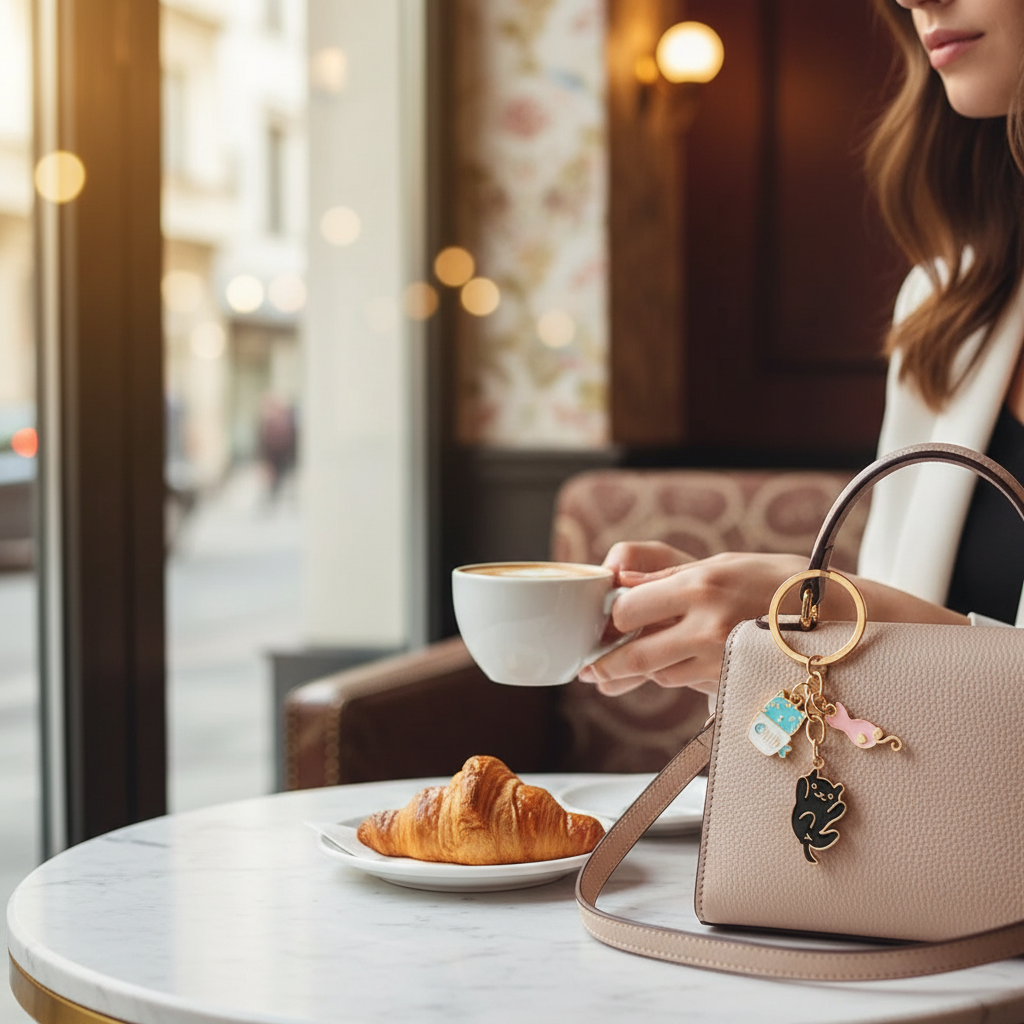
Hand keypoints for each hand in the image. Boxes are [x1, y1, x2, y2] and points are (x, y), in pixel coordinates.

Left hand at [578, 551, 805, 696]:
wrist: (845, 615)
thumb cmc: (782, 581)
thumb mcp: (724, 563)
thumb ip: (669, 578)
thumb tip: (621, 581)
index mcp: (700, 586)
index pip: (628, 610)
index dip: (613, 617)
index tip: (611, 620)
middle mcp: (707, 626)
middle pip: (635, 656)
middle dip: (607, 664)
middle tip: (591, 670)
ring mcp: (723, 660)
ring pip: (661, 675)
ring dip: (648, 669)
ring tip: (641, 660)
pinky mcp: (736, 685)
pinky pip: (691, 686)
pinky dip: (679, 677)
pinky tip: (683, 665)